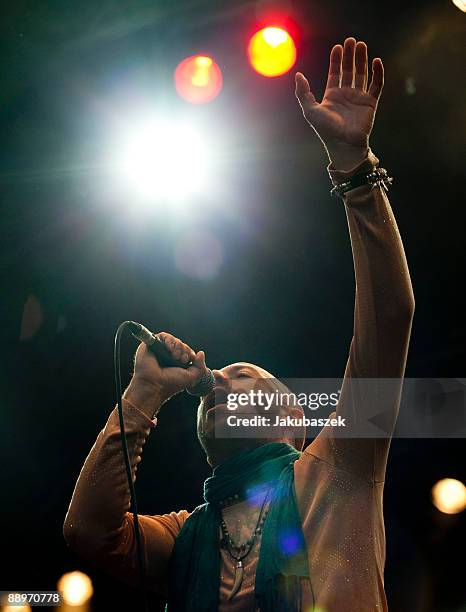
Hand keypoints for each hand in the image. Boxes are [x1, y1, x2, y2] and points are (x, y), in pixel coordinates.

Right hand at [125, 332, 207, 413]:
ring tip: (175, 356)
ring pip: (173, 340)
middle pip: (181, 345)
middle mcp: (168, 356)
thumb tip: (201, 353)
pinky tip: (170, 348)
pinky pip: (163, 336)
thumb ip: (200, 366)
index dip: (190, 353)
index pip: (187, 351)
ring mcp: (160, 350)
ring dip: (178, 346)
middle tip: (181, 360)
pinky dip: (169, 340)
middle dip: (184, 350)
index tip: (188, 361)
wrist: (154, 384)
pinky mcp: (152, 345)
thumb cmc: (171, 383)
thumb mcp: (192, 377)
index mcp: (176, 364)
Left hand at [295, 37, 383, 170]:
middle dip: (350, 55)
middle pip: (349, 70)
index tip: (338, 47)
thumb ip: (303, 93)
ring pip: (362, 74)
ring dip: (362, 60)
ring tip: (362, 45)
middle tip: (352, 41)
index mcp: (332, 96)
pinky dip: (378, 73)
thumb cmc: (326, 130)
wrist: (343, 144)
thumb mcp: (310, 110)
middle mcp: (346, 95)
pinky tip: (376, 61)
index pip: (335, 73)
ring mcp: (359, 98)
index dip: (336, 60)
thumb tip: (297, 75)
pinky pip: (376, 85)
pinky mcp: (371, 103)